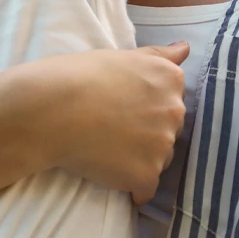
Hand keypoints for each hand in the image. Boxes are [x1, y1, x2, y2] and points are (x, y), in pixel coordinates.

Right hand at [40, 42, 189, 203]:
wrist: (53, 108)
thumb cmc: (82, 76)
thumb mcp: (125, 56)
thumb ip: (160, 56)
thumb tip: (185, 48)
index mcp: (171, 79)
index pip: (172, 100)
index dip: (145, 106)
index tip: (123, 107)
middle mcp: (175, 110)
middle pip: (168, 131)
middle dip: (147, 133)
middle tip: (113, 129)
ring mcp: (163, 144)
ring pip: (160, 160)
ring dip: (141, 159)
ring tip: (109, 150)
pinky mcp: (147, 174)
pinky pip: (145, 189)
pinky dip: (131, 187)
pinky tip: (109, 173)